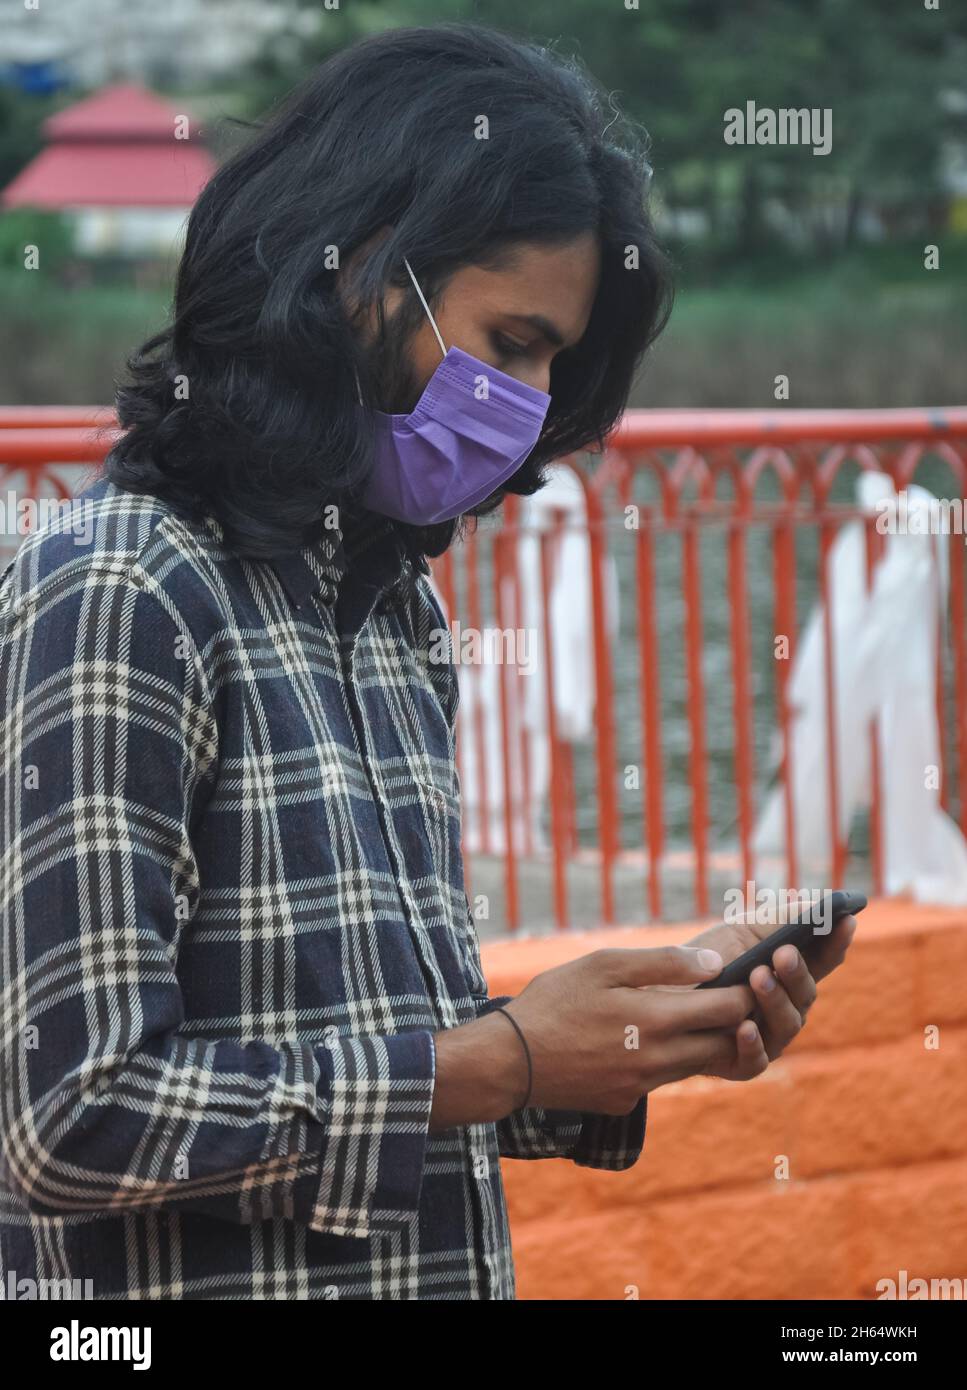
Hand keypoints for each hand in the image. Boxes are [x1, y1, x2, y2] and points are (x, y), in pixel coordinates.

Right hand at [497, 945, 771, 1116]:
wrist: (511, 1060)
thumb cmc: (555, 1001)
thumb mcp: (604, 965)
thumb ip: (663, 963)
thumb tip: (714, 963)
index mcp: (658, 1019)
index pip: (729, 1008)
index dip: (745, 990)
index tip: (750, 974)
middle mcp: (660, 1059)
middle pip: (723, 1042)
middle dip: (734, 1018)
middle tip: (733, 994)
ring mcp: (644, 1086)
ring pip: (696, 1063)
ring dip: (703, 1040)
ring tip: (695, 1013)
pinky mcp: (626, 1102)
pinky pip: (661, 1079)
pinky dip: (666, 1059)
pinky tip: (645, 1039)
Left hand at [683, 912, 858, 1061]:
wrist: (657, 999)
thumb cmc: (702, 963)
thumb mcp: (738, 933)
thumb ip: (777, 920)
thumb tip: (816, 904)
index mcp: (788, 975)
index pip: (822, 960)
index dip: (836, 942)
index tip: (846, 921)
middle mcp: (785, 1008)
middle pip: (806, 992)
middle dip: (796, 972)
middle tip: (783, 953)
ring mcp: (768, 1038)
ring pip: (787, 1023)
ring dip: (774, 1000)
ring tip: (758, 977)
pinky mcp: (744, 1064)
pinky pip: (757, 1058)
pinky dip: (752, 1042)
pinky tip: (744, 1026)